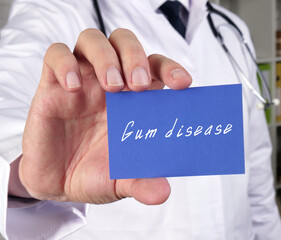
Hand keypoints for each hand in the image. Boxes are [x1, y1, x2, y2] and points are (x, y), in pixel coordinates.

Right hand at [17, 28, 191, 204]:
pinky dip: (64, 63)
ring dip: (105, 56)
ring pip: (92, 40)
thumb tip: (162, 194)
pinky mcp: (52, 86)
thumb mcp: (121, 179)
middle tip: (138, 85)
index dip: (170, 68)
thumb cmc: (93, 172)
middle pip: (125, 42)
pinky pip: (56, 55)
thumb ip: (141, 182)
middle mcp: (109, 84)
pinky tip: (71, 88)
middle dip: (135, 56)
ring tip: (110, 85)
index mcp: (133, 100)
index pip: (155, 66)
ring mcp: (81, 81)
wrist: (57, 183)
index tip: (182, 83)